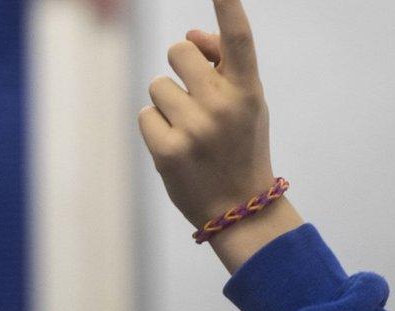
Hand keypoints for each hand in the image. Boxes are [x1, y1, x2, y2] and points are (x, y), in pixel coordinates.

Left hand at [139, 0, 302, 271]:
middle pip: (178, 50)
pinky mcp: (167, 150)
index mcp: (249, 91)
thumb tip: (188, 34)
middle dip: (179, 65)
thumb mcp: (246, 103)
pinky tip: (175, 147)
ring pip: (157, 85)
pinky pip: (145, 115)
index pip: (239, 40)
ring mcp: (194, 129)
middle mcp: (223, 106)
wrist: (238, 207)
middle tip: (192, 95)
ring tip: (188, 130)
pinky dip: (155, 127)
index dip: (228, 7)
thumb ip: (224, 65)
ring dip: (166, 102)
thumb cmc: (239, 145)